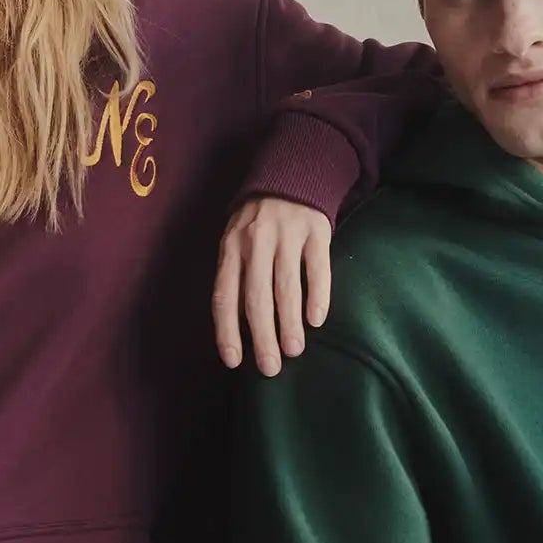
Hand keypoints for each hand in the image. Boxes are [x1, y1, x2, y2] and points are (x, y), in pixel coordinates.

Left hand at [214, 196, 331, 375]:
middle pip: (256, 296)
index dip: (227, 331)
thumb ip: (237, 277)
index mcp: (231, 248)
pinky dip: (317, 295)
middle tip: (270, 367)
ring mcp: (287, 235)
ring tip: (293, 349)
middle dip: (262, 336)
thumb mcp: (236, 242)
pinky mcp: (315, 231)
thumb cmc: (258, 223)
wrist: (293, 175)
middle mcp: (255, 242)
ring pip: (286, 285)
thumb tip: (241, 330)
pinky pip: (317, 268)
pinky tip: (317, 319)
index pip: (225, 296)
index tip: (234, 361)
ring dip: (289, 322)